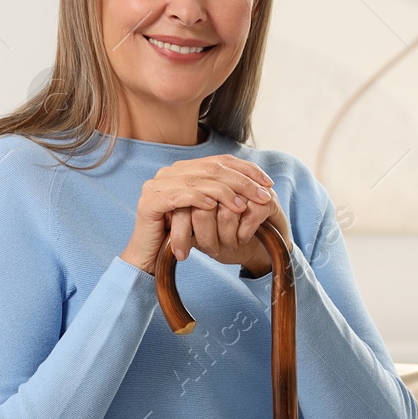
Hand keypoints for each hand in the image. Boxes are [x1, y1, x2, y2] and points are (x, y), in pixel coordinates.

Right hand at [120, 154, 279, 274]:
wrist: (149, 258)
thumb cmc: (180, 236)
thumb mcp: (205, 213)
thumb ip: (220, 195)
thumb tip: (255, 185)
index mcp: (183, 170)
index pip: (220, 161)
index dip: (246, 169)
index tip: (268, 183)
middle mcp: (169, 172)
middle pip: (212, 168)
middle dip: (241, 181)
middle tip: (262, 195)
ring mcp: (157, 185)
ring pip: (198, 180)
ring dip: (224, 192)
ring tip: (242, 206)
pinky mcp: (150, 202)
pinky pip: (179, 195)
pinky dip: (199, 199)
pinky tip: (214, 206)